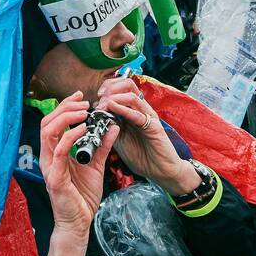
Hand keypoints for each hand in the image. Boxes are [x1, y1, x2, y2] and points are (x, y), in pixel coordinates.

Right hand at [39, 92, 115, 239]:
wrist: (80, 223)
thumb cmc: (83, 196)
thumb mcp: (95, 165)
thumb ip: (102, 145)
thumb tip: (113, 126)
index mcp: (55, 153)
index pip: (53, 122)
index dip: (65, 106)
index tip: (80, 97)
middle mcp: (48, 157)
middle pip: (47, 122)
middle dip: (65, 107)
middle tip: (84, 103)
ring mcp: (50, 167)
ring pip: (48, 132)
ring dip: (66, 117)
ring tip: (83, 112)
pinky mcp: (55, 178)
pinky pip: (59, 151)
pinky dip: (69, 136)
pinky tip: (83, 129)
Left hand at [93, 77, 199, 194]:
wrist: (159, 171)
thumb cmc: (141, 156)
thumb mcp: (119, 139)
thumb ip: (110, 125)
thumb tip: (95, 114)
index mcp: (133, 109)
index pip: (122, 87)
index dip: (107, 88)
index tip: (96, 98)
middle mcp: (141, 109)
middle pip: (127, 84)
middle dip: (110, 88)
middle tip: (99, 99)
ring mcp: (148, 116)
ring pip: (131, 94)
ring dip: (113, 97)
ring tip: (103, 106)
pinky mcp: (153, 126)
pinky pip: (137, 113)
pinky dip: (123, 108)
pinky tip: (112, 108)